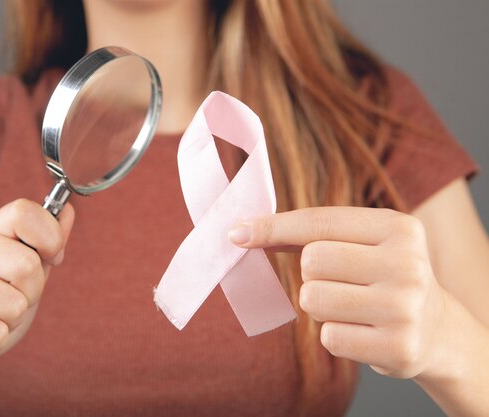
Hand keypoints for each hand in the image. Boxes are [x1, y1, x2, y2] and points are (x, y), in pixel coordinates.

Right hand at [0, 199, 73, 391]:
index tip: (52, 258)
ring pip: (13, 306)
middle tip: (12, 299)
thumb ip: (48, 243)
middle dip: (32, 293)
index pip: (25, 213)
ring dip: (11, 321)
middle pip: (27, 265)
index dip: (50, 238)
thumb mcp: (29, 272)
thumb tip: (68, 212)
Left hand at [229, 207, 446, 378]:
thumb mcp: (362, 243)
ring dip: (319, 306)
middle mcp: (407, 264)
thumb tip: (244, 233)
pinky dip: (334, 335)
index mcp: (398, 227)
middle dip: (311, 274)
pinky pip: (329, 338)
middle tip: (339, 281)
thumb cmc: (382, 276)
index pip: (318, 222)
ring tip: (351, 306)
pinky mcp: (398, 347)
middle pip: (312, 261)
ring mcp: (405, 308)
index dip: (272, 227)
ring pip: (313, 299)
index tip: (237, 234)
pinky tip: (361, 331)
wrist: (436, 329)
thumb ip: (309, 234)